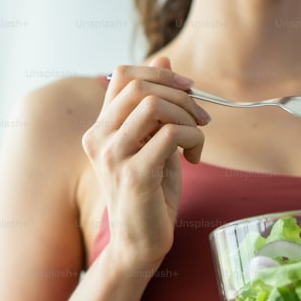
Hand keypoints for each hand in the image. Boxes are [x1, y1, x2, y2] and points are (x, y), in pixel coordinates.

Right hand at [81, 57, 210, 267]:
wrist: (140, 244)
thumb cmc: (150, 194)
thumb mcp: (154, 141)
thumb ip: (155, 104)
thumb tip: (164, 56)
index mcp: (100, 127)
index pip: (123, 75)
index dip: (160, 72)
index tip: (189, 88)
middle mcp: (98, 138)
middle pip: (139, 86)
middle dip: (180, 95)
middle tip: (202, 117)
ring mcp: (113, 156)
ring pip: (153, 106)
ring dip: (187, 117)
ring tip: (197, 139)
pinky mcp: (133, 175)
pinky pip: (169, 135)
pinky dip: (192, 139)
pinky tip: (194, 159)